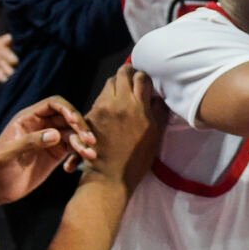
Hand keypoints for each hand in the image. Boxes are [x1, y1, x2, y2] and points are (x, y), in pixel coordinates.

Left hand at [0, 95, 97, 206]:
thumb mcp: (7, 155)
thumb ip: (30, 142)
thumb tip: (56, 134)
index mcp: (28, 119)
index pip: (53, 104)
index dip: (66, 109)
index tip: (74, 121)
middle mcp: (42, 125)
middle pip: (68, 117)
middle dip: (80, 127)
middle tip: (89, 140)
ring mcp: (51, 139)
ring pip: (74, 133)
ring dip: (84, 142)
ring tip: (89, 155)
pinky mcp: (57, 153)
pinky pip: (74, 148)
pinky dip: (80, 154)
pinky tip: (74, 166)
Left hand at [82, 66, 164, 186]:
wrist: (110, 176)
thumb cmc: (137, 158)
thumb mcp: (156, 133)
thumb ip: (159, 111)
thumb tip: (159, 96)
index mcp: (138, 107)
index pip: (141, 77)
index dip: (144, 77)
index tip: (145, 82)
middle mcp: (118, 102)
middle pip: (122, 74)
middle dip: (128, 75)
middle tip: (132, 82)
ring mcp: (101, 108)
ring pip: (108, 84)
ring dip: (116, 86)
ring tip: (121, 97)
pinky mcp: (89, 114)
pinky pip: (99, 98)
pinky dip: (106, 99)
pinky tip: (111, 110)